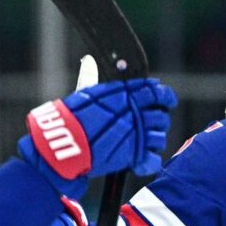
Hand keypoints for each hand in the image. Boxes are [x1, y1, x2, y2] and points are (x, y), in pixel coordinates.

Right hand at [19, 78, 176, 197]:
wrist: (59, 145)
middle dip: (159, 120)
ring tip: (144, 145)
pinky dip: (149, 162)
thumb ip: (96, 85)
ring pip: (159, 137)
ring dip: (154, 141)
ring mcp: (134, 135)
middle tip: (151, 125)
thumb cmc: (66, 120)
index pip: (152, 90)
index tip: (166, 98)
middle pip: (160, 115)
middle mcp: (131, 113)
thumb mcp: (81, 96)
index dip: (163, 94)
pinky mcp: (131, 156)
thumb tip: (90, 63)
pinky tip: (141, 161)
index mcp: (121, 96)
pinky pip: (153, 160)